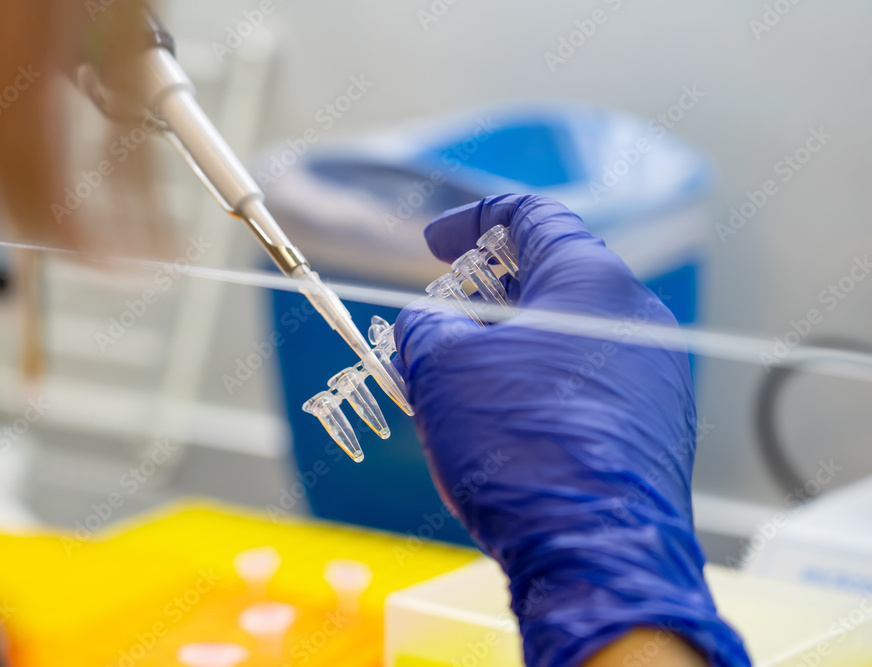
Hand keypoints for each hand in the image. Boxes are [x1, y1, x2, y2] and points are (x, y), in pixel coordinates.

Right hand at [394, 194, 748, 666]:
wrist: (595, 555)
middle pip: (552, 277)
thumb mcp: (444, 370)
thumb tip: (427, 327)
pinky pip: (588, 381)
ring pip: (569, 335)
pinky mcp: (654, 426)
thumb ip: (426, 328)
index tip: (433, 243)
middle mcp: (638, 318)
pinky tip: (502, 420)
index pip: (532, 216)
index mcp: (592, 282)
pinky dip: (538, 382)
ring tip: (459, 379)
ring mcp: (654, 375)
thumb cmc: (522, 448)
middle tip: (440, 320)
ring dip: (508, 343)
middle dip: (484, 293)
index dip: (472, 219)